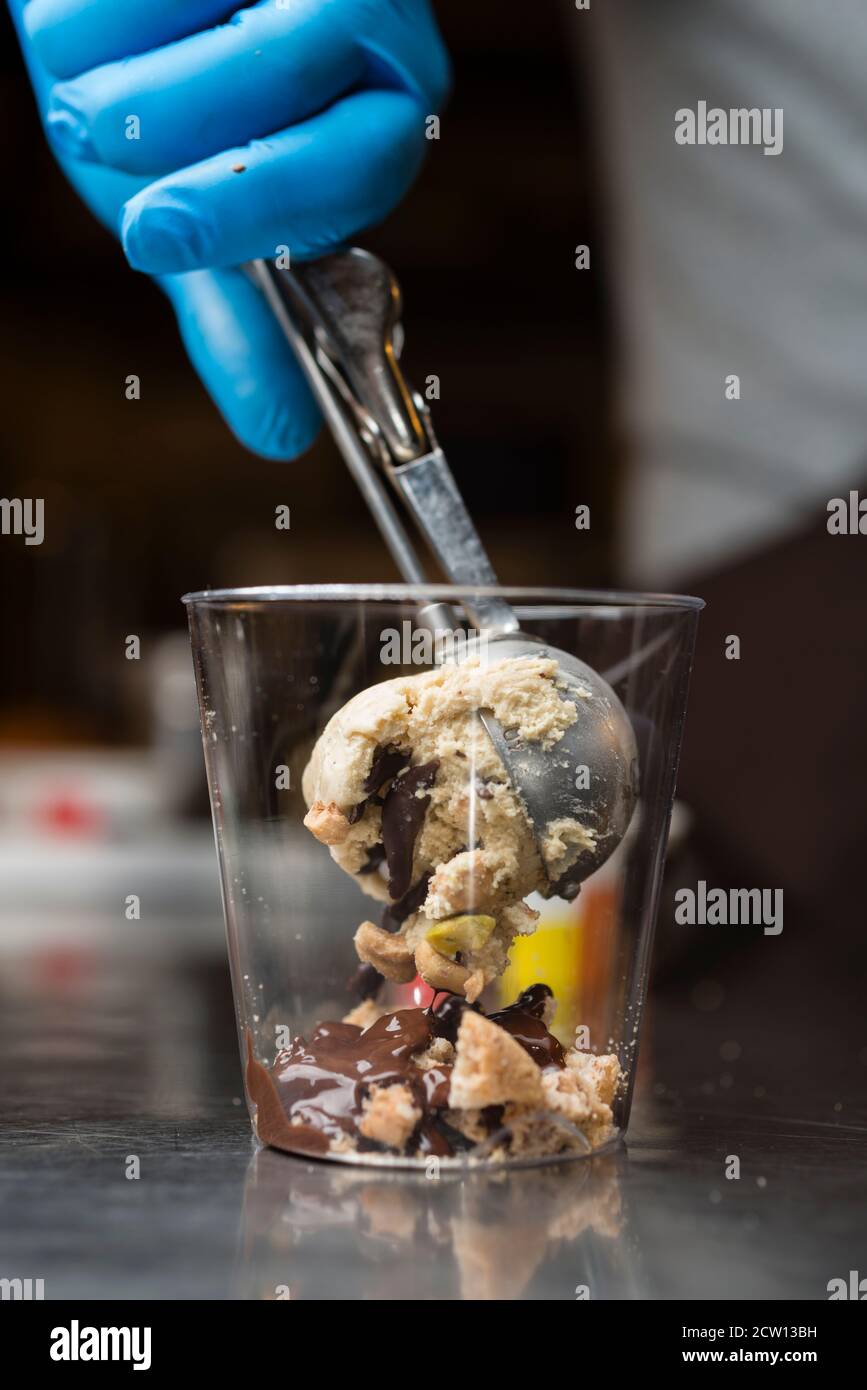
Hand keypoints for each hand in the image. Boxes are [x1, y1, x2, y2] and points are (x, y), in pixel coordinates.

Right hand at [9, 1, 449, 457]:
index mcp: (375, 125)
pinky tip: (92, 11)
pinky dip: (80, 2)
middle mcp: (371, 22)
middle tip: (95, 133)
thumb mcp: (197, 229)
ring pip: (206, 0)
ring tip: (87, 76)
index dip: (255, 204)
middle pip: (287, 61)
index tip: (158, 233)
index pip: (356, 167)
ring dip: (109, 66)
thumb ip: (239, 320)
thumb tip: (281, 436)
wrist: (104, 4)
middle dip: (171, 117)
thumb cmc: (160, 112)